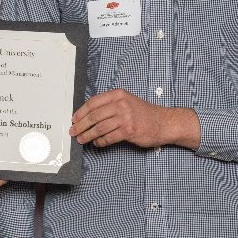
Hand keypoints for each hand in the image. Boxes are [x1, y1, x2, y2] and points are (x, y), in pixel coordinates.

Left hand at [70, 91, 200, 149]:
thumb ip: (109, 105)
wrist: (164, 123)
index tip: (74, 119)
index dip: (81, 112)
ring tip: (81, 140)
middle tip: (73, 132)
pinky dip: (100, 142)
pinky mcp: (129, 131)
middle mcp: (121, 104)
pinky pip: (108, 138)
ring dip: (87, 135)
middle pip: (94, 116)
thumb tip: (88, 116)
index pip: (93, 102)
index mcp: (118, 95)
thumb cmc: (144, 114)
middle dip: (81, 125)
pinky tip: (97, 143)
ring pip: (99, 128)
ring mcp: (126, 117)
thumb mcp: (127, 102)